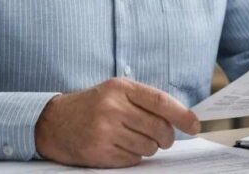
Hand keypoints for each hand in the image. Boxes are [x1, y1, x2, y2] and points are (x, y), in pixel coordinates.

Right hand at [34, 77, 199, 167]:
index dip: (182, 115)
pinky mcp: (99, 152)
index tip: (194, 125)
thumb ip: (144, 101)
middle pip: (159, 128)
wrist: (53, 123)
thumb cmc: (92, 106)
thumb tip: (181, 118)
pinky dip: (133, 156)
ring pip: (148, 147)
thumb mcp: (115, 92)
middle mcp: (112, 108)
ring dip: (149, 147)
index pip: (161, 102)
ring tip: (133, 139)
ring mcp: (105, 131)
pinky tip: (120, 147)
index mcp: (120, 88)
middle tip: (163, 139)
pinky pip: (133, 159)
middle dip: (167, 137)